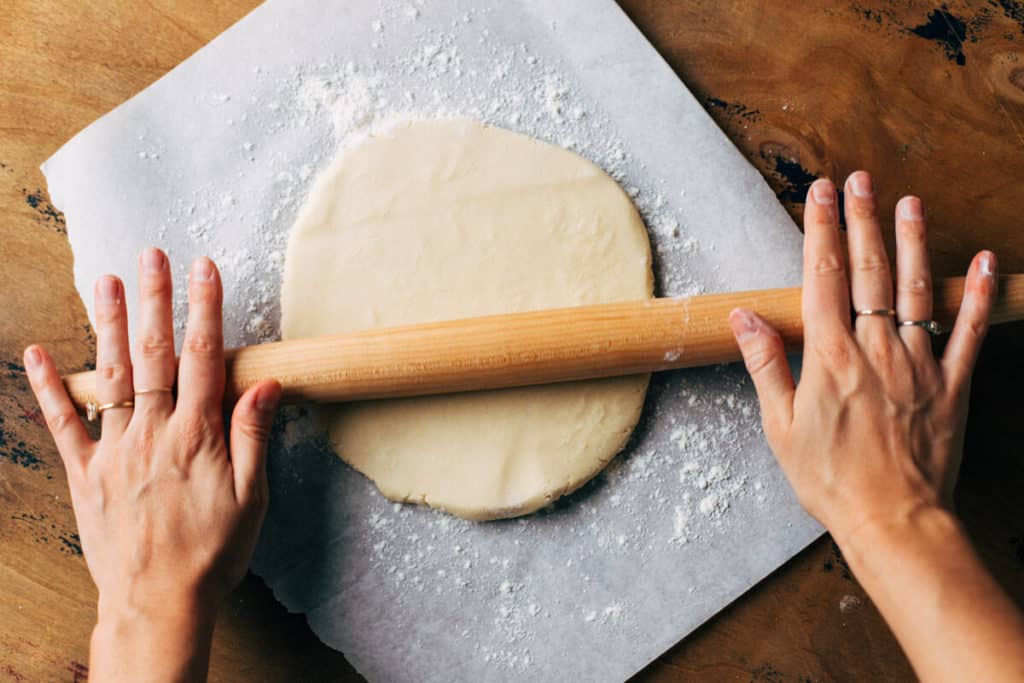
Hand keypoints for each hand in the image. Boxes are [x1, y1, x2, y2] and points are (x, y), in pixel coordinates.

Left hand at [24, 248, 280, 680]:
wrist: (159, 601)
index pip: (205, 359)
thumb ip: (253, 437)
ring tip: (104, 281)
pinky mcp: (86, 474)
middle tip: (151, 255)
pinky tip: (39, 353)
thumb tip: (267, 385)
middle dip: (154, 301)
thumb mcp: (252, 498)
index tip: (205, 269)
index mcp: (197, 437)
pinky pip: (64, 425)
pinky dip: (51, 388)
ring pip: (110, 377)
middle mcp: (153, 434)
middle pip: (153, 355)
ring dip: (106, 326)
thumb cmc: (213, 552)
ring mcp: (114, 452)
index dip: (205, 310)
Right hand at [728, 171, 995, 545]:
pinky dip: (977, 295)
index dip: (820, 231)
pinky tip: (979, 261)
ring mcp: (919, 363)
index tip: (819, 194)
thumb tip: (743, 319)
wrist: (892, 519)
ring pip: (915, 290)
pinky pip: (970, 333)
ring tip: (909, 203)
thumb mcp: (779, 426)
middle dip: (862, 220)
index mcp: (830, 357)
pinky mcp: (952, 384)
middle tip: (860, 180)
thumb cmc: (830, 479)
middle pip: (869, 272)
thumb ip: (765, 365)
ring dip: (912, 242)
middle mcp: (876, 349)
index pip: (823, 278)